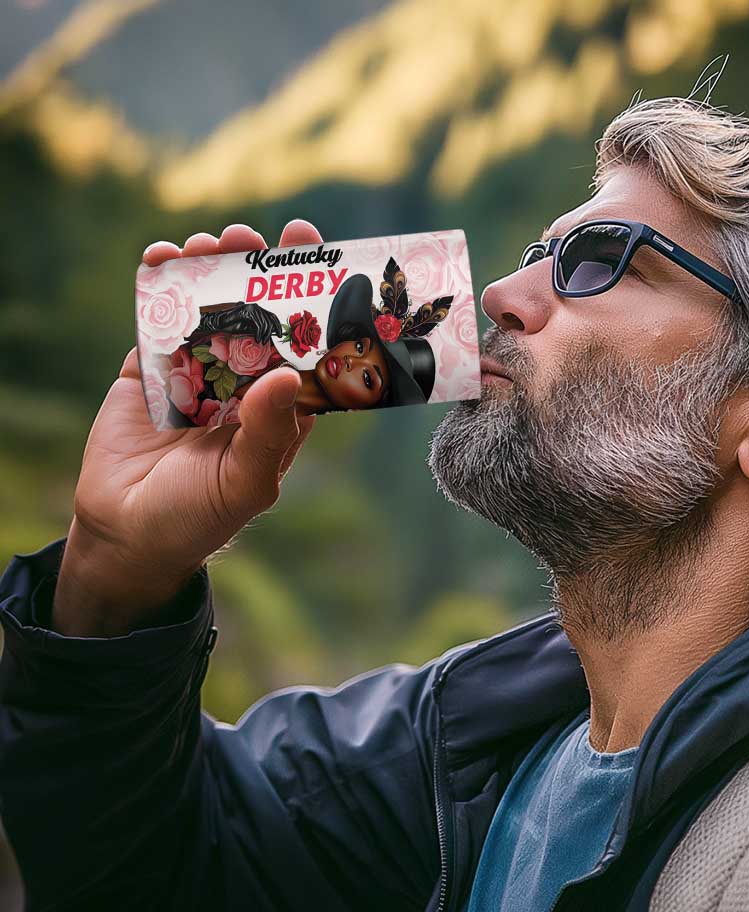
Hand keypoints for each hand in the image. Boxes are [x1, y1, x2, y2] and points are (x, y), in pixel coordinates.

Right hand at [53, 220, 324, 635]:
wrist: (127, 533)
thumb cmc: (200, 517)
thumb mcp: (245, 482)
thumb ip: (268, 432)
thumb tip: (287, 374)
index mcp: (281, 406)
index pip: (305, 344)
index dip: (311, 300)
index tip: (317, 254)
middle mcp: (244, 382)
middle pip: (257, 314)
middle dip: (256, 270)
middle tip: (253, 237)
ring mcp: (195, 371)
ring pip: (209, 308)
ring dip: (210, 269)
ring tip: (209, 244)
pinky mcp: (150, 369)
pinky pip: (157, 319)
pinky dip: (159, 285)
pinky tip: (163, 258)